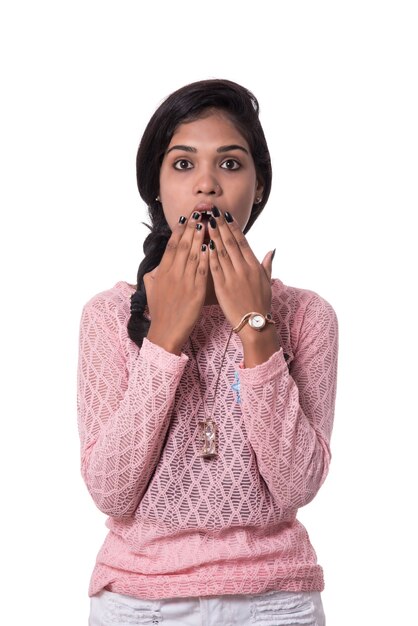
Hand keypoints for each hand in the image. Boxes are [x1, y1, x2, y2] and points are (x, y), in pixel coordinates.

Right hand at [144, 213, 207, 354]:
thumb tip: (157, 265)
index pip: (171, 246)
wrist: (166, 332)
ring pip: (193, 255)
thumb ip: (154, 275)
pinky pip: (202, 271)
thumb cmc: (160, 312)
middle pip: (182, 246)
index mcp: (163, 272)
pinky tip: (210, 246)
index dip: (178, 231)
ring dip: (199, 238)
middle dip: (191, 228)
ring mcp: (184, 282)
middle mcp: (173, 274)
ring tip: (205, 224)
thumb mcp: (152, 290)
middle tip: (198, 213)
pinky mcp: (196, 291)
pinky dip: (206, 258)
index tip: (184, 219)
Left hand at [207, 211, 273, 326]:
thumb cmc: (261, 303)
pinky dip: (209, 255)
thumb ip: (267, 264)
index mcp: (254, 265)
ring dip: (213, 236)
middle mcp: (244, 268)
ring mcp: (233, 277)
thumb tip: (271, 250)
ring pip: (222, 252)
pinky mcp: (223, 287)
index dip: (233, 227)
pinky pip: (215, 268)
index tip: (225, 214)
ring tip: (205, 223)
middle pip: (231, 242)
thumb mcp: (267, 282)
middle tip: (212, 211)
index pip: (242, 241)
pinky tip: (203, 245)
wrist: (255, 324)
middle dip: (220, 225)